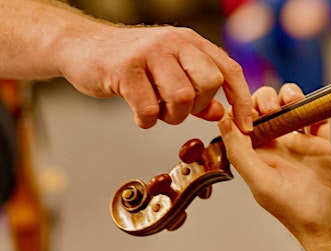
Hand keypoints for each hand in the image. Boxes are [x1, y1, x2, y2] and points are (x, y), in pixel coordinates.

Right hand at [57, 24, 252, 130]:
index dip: (241, 100)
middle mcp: (174, 42)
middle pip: (209, 83)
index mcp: (191, 42)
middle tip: (176, 109)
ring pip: (182, 96)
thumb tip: (222, 113)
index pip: (229, 70)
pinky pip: (149, 108)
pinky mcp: (125, 68)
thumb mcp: (170, 73)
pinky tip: (138, 114)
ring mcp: (150, 53)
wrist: (83, 47)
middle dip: (197, 106)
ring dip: (171, 115)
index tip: (245, 127)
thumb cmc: (133, 64)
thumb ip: (198, 93)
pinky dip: (146, 120)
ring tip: (156, 110)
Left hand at [218, 83, 330, 250]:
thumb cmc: (299, 212)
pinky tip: (317, 108)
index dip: (242, 108)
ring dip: (291, 98)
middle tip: (274, 108)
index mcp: (256, 157)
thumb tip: (225, 122)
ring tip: (295, 101)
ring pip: (290, 109)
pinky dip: (318, 108)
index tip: (250, 107)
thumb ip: (240, 152)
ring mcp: (298, 146)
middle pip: (264, 110)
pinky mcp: (321, 146)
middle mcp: (275, 149)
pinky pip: (318, 119)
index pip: (240, 123)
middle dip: (267, 100)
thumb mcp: (262, 182)